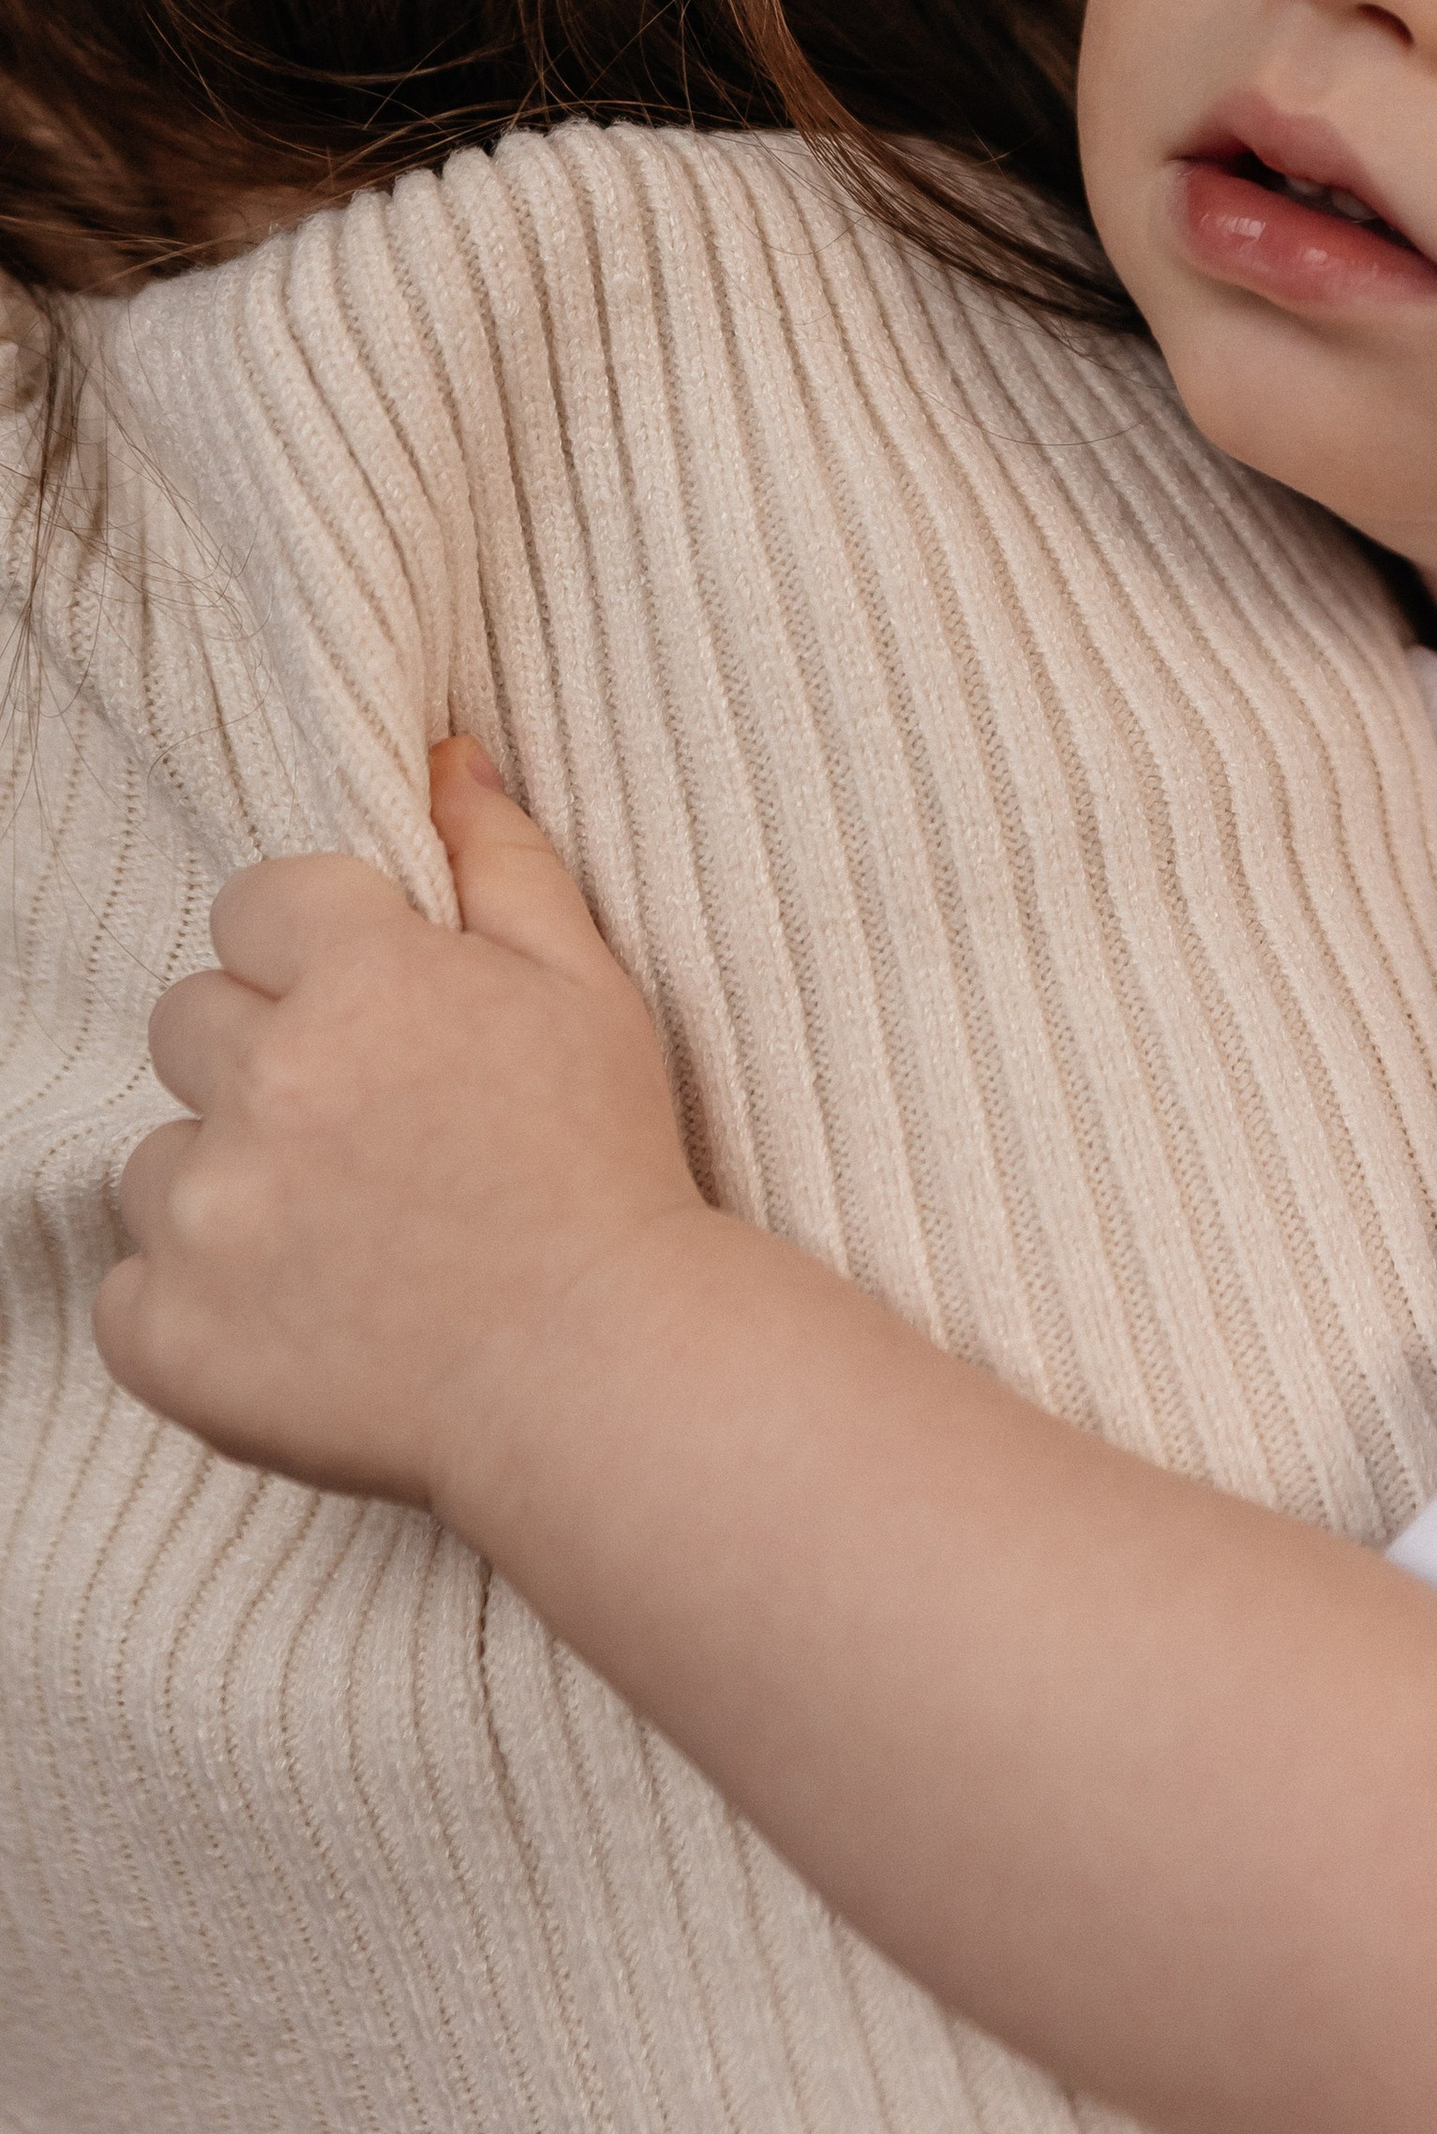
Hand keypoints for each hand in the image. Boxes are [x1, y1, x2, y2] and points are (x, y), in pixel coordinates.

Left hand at [94, 740, 709, 1513]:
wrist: (603, 1376)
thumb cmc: (608, 1171)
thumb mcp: (588, 986)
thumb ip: (502, 861)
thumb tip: (444, 757)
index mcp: (361, 979)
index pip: (254, 906)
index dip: (313, 955)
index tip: (376, 1018)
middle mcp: (266, 1083)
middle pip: (190, 1021)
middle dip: (263, 1060)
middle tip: (367, 1133)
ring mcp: (208, 1216)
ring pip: (157, 1156)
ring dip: (226, 1183)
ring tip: (344, 1236)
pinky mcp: (168, 1335)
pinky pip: (131, 1288)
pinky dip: (196, 1302)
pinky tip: (301, 1314)